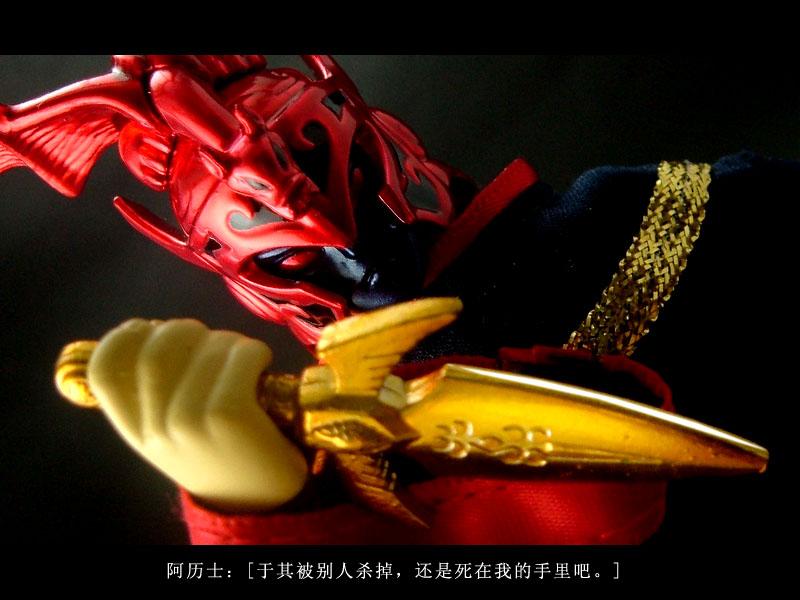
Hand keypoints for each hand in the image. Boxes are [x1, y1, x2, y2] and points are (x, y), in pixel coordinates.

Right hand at [87, 318, 307, 511]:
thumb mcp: (173, 436)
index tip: (148, 326)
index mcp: (136, 432)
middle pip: (157, 348)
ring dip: (230, 342)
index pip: (103, 372)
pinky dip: (254, 351)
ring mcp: (189, 421)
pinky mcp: (228, 416)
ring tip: (242, 358)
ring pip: (206, 347)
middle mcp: (156, 428)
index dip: (122, 338)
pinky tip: (261, 363)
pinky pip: (240, 356)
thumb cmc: (223, 457)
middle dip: (186, 330)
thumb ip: (155, 397)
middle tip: (210, 341)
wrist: (263, 504)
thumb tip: (151, 331)